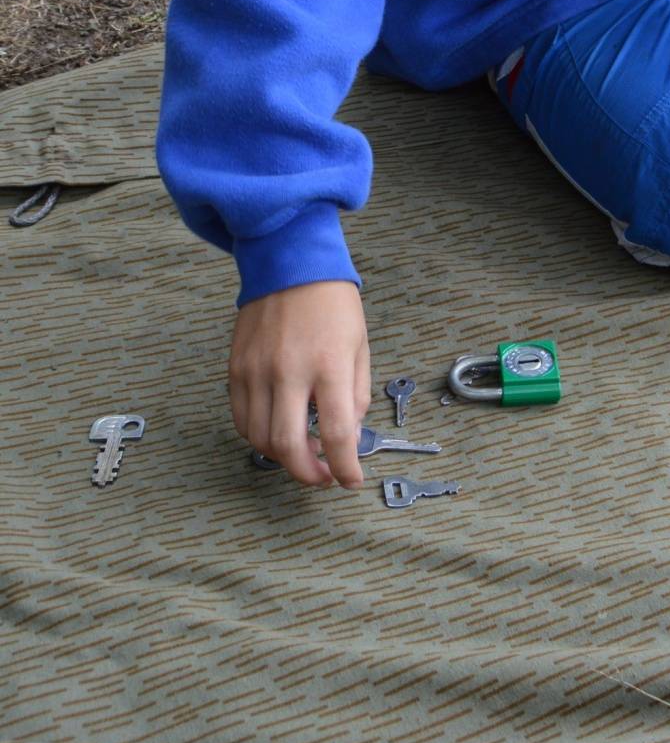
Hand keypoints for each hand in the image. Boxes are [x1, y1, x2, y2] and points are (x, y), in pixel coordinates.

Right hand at [229, 279, 369, 489]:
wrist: (290, 262)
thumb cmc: (332, 303)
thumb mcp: (359, 346)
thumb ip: (356, 395)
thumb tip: (345, 437)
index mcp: (328, 364)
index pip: (335, 433)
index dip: (345, 468)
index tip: (350, 481)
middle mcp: (288, 371)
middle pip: (288, 448)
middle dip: (307, 474)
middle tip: (323, 476)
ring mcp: (256, 371)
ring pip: (259, 439)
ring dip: (283, 458)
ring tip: (303, 451)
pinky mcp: (235, 369)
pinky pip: (241, 419)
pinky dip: (259, 436)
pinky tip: (278, 429)